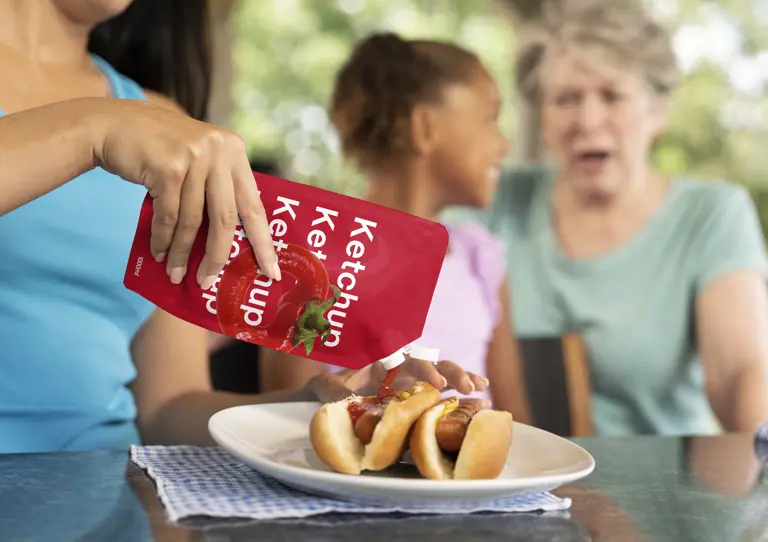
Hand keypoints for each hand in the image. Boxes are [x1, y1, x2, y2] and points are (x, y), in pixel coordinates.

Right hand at [92, 99, 278, 287]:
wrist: (111, 124)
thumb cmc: (158, 150)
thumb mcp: (198, 158)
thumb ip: (217, 187)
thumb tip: (230, 242)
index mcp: (234, 150)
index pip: (254, 204)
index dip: (263, 241)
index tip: (271, 271)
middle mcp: (219, 150)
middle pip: (226, 217)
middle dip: (219, 256)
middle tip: (209, 282)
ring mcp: (195, 157)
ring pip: (193, 221)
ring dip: (182, 253)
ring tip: (176, 274)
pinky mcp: (168, 167)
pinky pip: (169, 216)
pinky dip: (163, 239)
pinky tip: (158, 254)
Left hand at [305, 358, 489, 404]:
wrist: (329, 397)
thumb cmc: (328, 389)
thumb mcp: (325, 388)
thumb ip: (333, 389)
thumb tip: (339, 396)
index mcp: (382, 362)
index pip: (407, 361)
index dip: (424, 369)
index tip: (437, 382)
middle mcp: (400, 367)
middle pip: (431, 363)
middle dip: (451, 371)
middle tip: (469, 386)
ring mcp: (412, 380)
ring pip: (442, 373)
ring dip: (462, 378)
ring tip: (481, 387)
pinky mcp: (418, 394)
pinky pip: (443, 391)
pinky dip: (461, 393)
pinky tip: (482, 398)